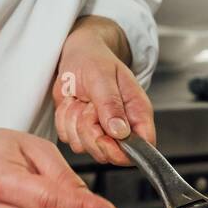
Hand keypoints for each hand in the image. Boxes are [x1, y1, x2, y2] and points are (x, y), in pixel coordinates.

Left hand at [52, 16, 155, 166]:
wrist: (76, 55)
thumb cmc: (94, 59)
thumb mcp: (102, 76)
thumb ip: (111, 104)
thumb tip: (120, 132)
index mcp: (137, 112)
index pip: (143, 146)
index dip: (122, 151)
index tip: (103, 137)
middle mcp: (123, 126)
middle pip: (109, 153)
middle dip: (90, 131)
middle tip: (88, 105)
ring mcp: (102, 131)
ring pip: (85, 147)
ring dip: (74, 122)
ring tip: (81, 100)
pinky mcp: (83, 132)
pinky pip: (69, 138)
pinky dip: (64, 121)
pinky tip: (73, 104)